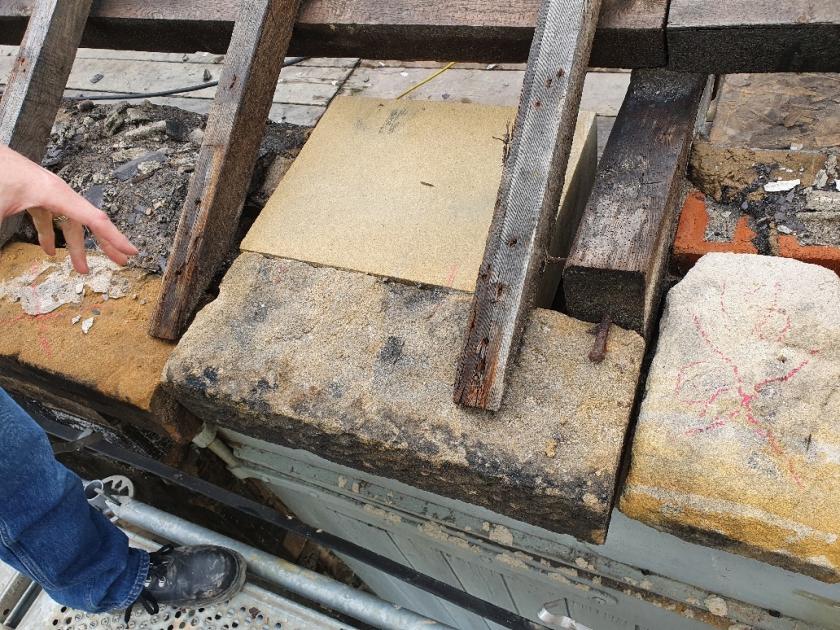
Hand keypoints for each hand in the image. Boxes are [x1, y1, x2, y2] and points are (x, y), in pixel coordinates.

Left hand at [0, 145, 136, 272]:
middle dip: (105, 244)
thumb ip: (3, 231)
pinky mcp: (35, 194)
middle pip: (89, 222)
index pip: (94, 219)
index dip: (115, 237)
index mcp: (56, 193)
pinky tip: (48, 251)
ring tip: (81, 268)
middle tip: (121, 261)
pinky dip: (52, 235)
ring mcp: (47, 193)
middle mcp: (57, 192)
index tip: (131, 250)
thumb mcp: (0, 206)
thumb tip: (1, 258)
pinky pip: (51, 218)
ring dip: (76, 247)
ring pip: (69, 223)